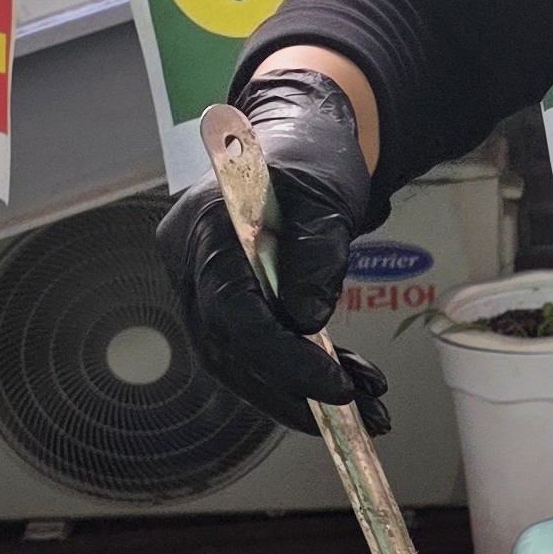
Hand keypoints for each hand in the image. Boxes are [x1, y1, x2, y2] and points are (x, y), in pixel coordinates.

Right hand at [156, 62, 393, 436]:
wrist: (303, 138)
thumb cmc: (313, 158)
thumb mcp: (327, 198)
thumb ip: (315, 253)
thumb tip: (306, 320)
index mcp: (204, 227)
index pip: (231, 311)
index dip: (281, 357)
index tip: (334, 386)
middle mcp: (187, 260)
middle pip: (226, 347)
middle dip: (290, 391)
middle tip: (354, 415)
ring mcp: (198, 281)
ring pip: (237, 356)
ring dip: (298, 389)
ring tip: (365, 405)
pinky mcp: (220, 296)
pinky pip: (250, 344)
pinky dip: (297, 368)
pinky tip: (346, 380)